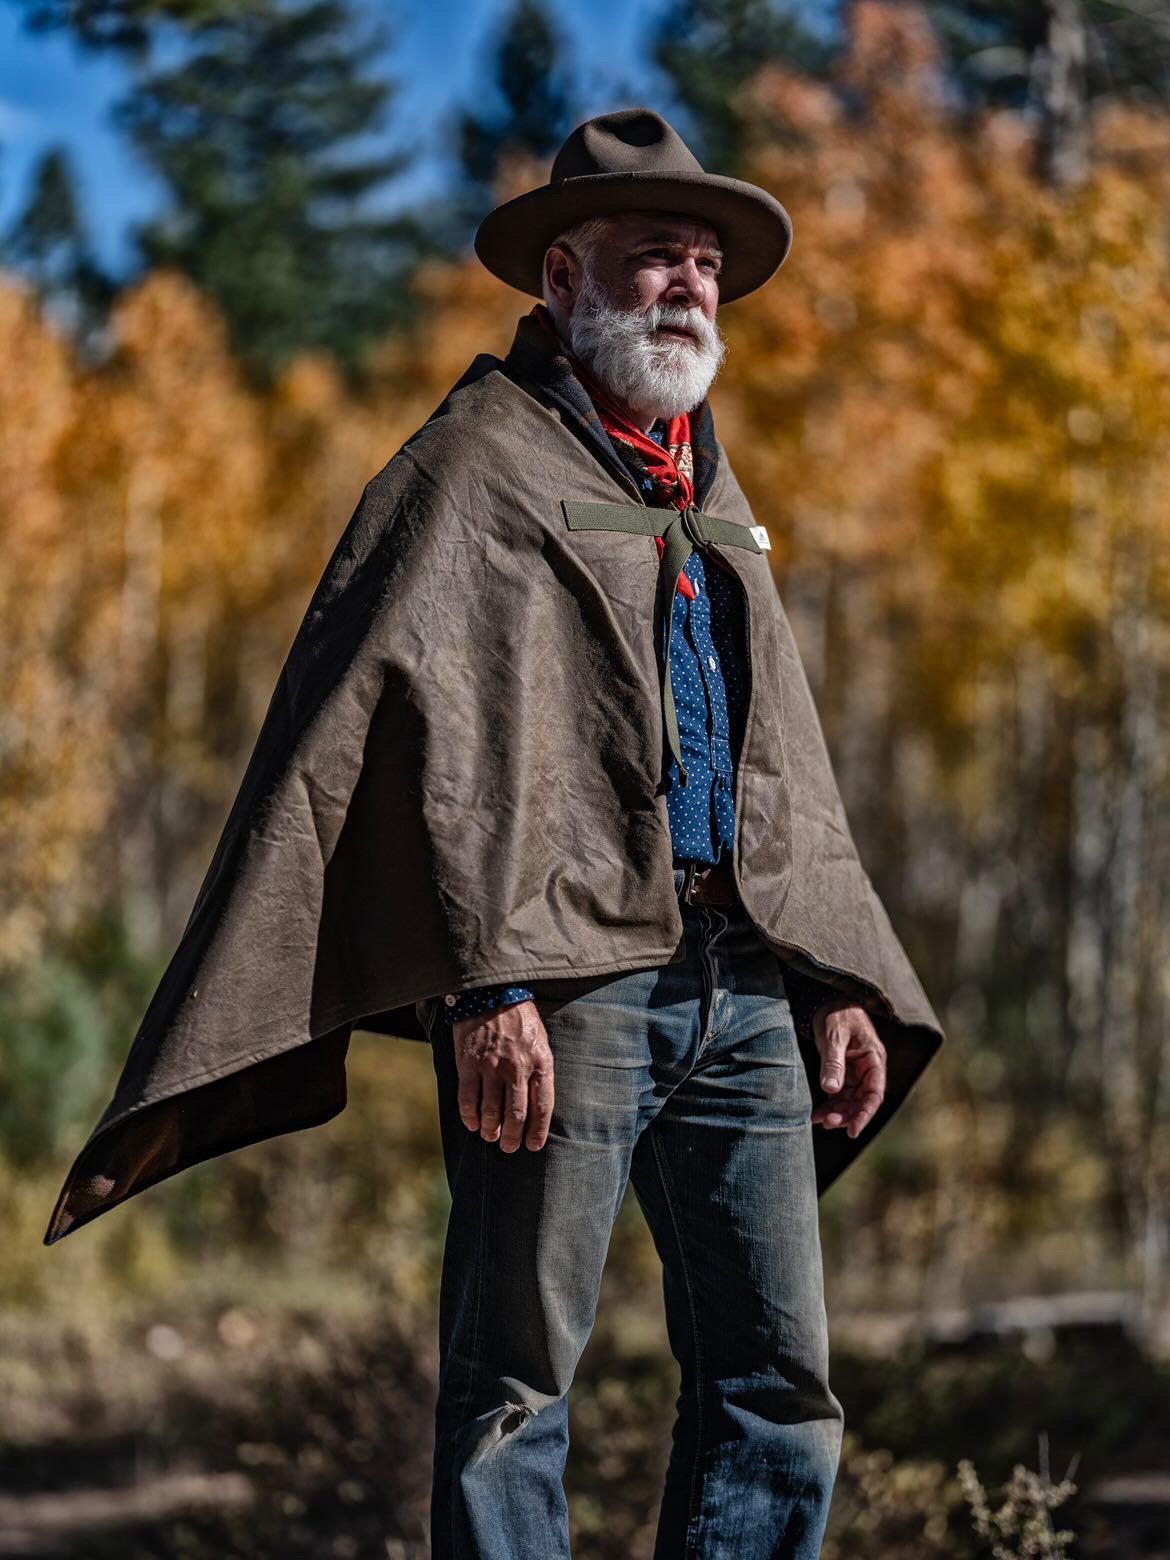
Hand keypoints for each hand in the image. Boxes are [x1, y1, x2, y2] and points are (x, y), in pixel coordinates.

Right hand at [452, 1001, 554, 1152]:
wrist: (491, 992)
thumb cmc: (520, 1019)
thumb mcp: (540, 1041)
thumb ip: (540, 1071)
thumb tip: (536, 1105)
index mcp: (540, 1062)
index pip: (542, 1107)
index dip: (537, 1131)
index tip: (532, 1146)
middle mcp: (518, 1067)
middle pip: (516, 1114)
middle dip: (512, 1137)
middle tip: (509, 1148)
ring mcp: (492, 1066)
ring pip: (491, 1111)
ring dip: (490, 1130)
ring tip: (490, 1136)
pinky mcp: (469, 1064)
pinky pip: (468, 1099)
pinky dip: (469, 1117)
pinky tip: (472, 1123)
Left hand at [810, 999, 886, 1138]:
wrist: (827, 1001)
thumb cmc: (836, 1014)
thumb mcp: (834, 1036)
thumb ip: (833, 1062)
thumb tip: (831, 1089)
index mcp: (874, 1059)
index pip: (874, 1094)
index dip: (865, 1114)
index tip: (853, 1131)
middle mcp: (868, 1069)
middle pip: (862, 1101)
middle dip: (847, 1115)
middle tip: (828, 1124)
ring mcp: (856, 1072)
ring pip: (850, 1100)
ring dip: (837, 1112)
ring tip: (818, 1121)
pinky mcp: (844, 1073)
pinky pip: (840, 1094)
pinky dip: (830, 1105)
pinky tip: (817, 1114)